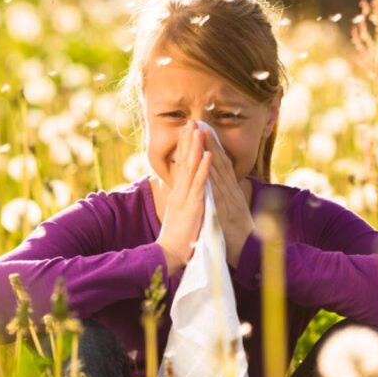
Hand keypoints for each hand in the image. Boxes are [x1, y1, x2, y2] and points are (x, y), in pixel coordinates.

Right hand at [156, 120, 212, 276]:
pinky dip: (204, 168)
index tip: (187, 132)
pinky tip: (208, 154)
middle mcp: (180, 192)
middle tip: (191, 121)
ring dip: (195, 148)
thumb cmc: (177, 239)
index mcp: (178, 194)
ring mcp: (185, 197)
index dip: (184, 148)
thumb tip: (183, 195)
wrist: (169, 255)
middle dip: (188, 141)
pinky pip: (199, 184)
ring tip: (199, 130)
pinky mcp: (192, 205)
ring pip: (191, 168)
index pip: (181, 166)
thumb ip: (182, 203)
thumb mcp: (180, 216)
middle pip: (184, 161)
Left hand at [203, 130, 256, 268]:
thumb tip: (220, 187)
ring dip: (211, 152)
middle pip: (220, 162)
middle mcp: (231, 191)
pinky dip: (213, 177)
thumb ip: (226, 198)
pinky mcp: (227, 210)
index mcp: (231, 191)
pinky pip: (219, 191)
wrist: (249, 253)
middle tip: (200, 123)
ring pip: (219, 172)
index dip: (212, 147)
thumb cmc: (238, 234)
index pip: (221, 164)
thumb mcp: (231, 211)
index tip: (203, 130)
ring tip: (202, 134)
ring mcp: (230, 199)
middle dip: (210, 142)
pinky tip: (208, 164)